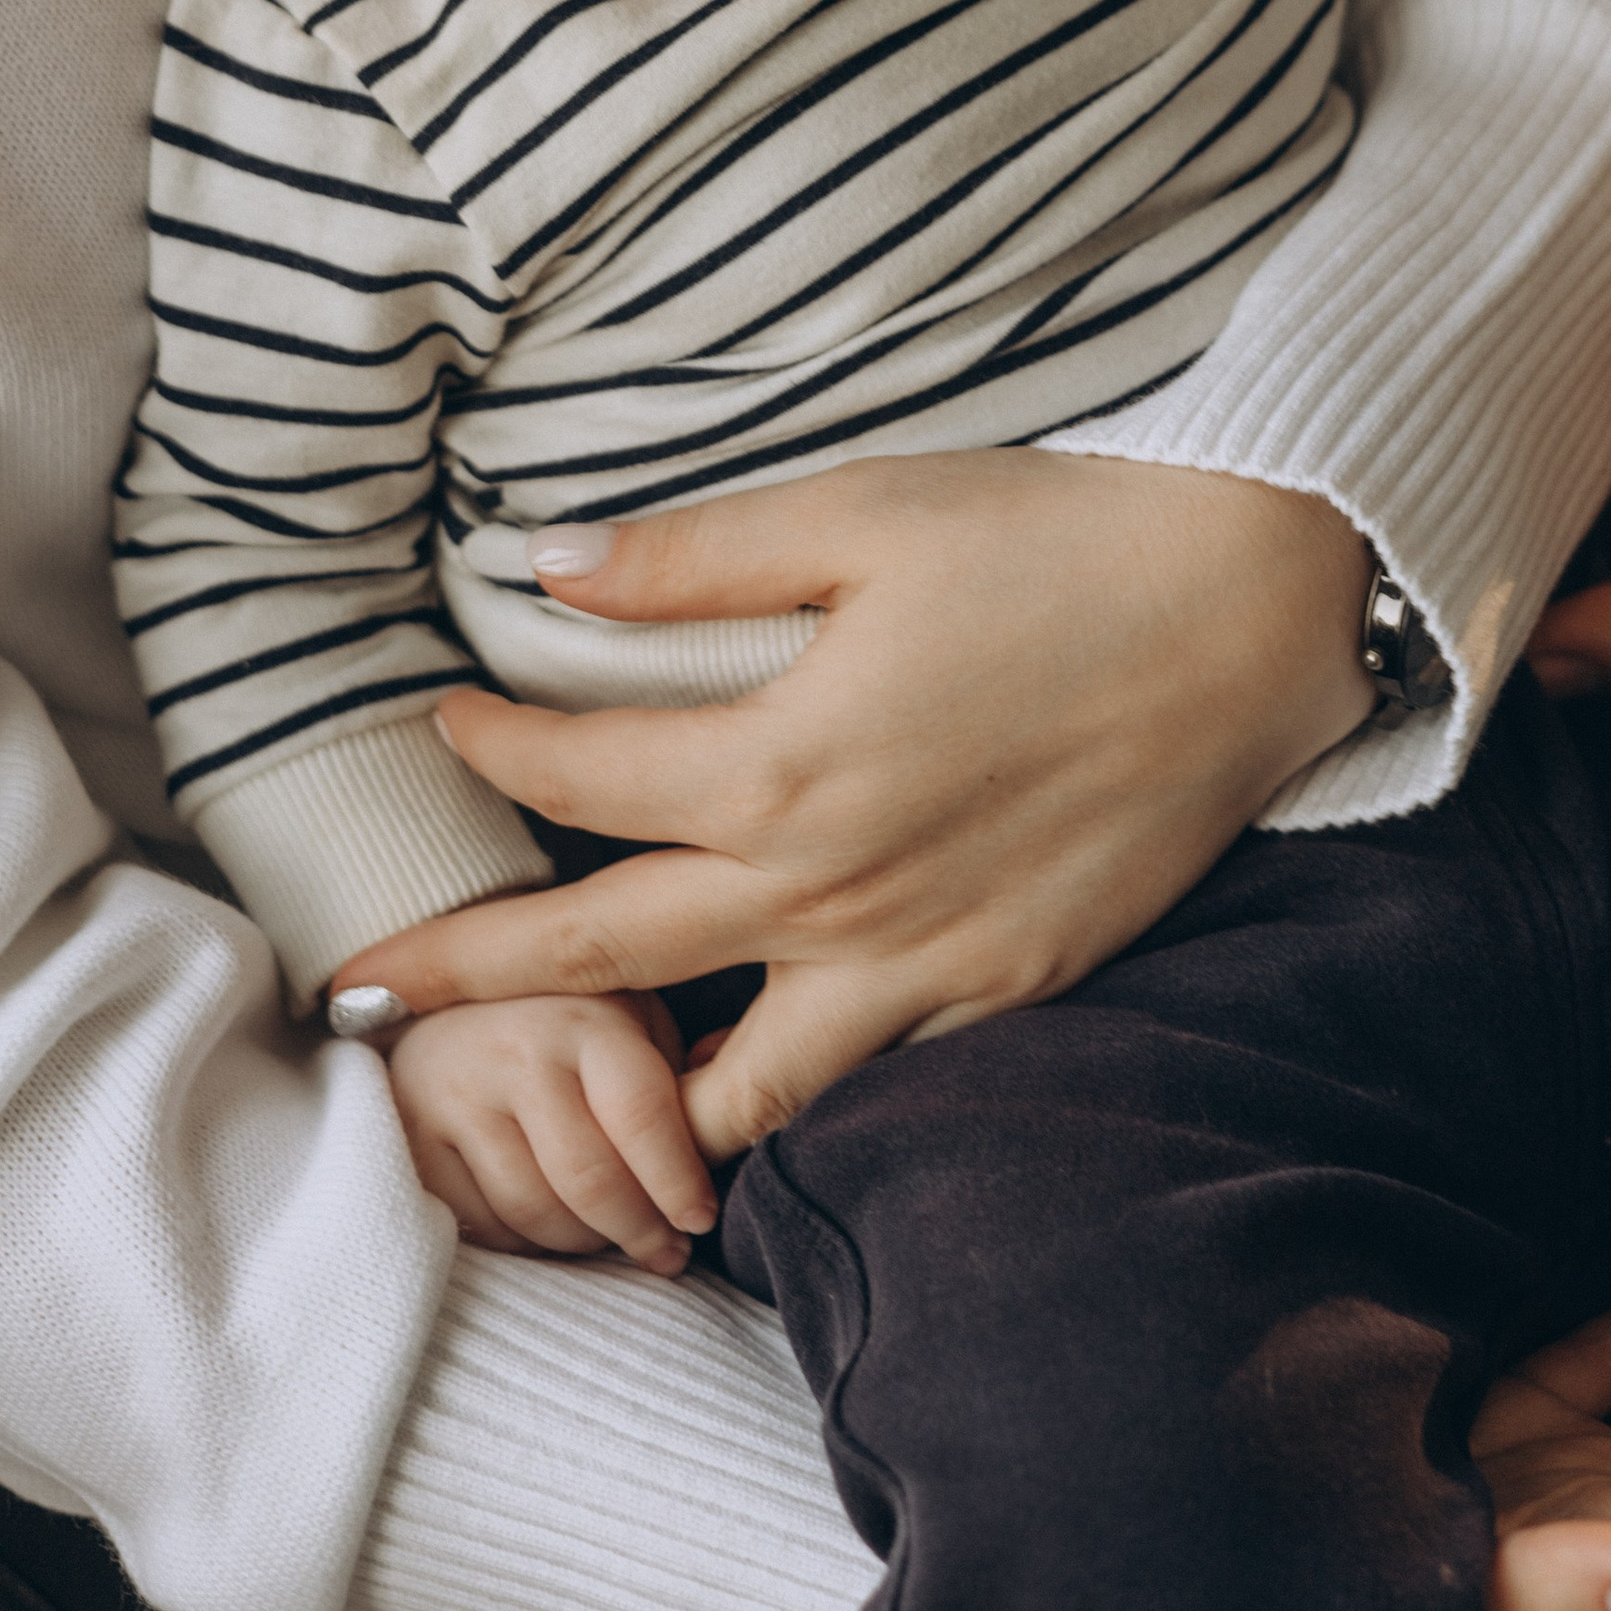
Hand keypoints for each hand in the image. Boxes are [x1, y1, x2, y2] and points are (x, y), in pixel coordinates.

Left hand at [332, 448, 1374, 1159]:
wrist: (1248, 619)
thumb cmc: (1053, 544)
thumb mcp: (863, 513)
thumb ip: (695, 558)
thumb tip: (546, 567)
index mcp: (782, 763)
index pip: (577, 781)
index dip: (491, 749)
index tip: (442, 720)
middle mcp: (832, 891)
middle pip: (601, 962)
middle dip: (464, 979)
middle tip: (362, 997)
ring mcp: (921, 964)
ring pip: (734, 1085)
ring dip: (632, 1094)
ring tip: (563, 1097)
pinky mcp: (1003, 990)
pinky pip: (864, 1077)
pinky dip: (788, 1093)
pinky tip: (749, 1068)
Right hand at [385, 990, 717, 1270]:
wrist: (437, 1003)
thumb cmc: (563, 1021)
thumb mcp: (628, 1017)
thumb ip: (675, 1073)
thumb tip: (726, 1136)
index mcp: (586, 1016)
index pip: (641, 1113)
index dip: (677, 1181)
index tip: (700, 1220)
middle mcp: (518, 1049)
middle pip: (588, 1178)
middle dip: (639, 1230)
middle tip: (666, 1254)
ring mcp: (456, 1093)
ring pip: (533, 1211)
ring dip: (584, 1245)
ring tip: (612, 1241)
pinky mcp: (412, 1138)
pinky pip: (480, 1225)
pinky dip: (525, 1244)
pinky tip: (550, 1231)